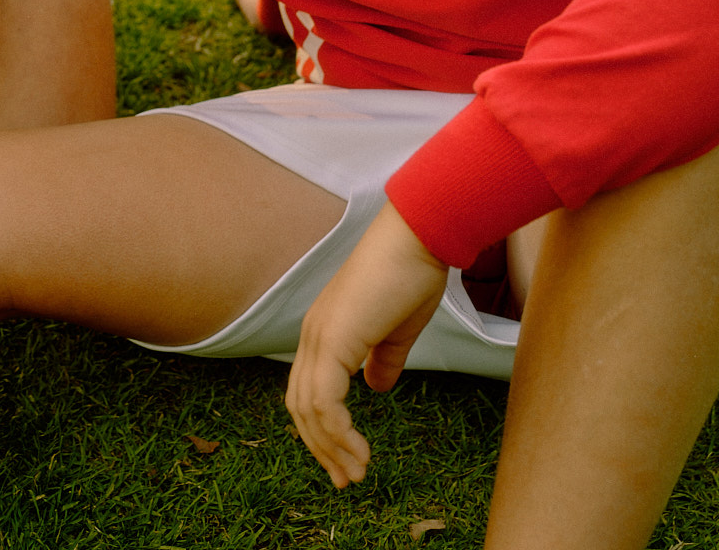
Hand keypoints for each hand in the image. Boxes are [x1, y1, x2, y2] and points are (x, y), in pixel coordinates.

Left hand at [285, 202, 448, 488]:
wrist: (417, 238)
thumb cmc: (411, 275)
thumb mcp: (396, 330)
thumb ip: (382, 359)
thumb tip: (375, 388)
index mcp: (324, 332)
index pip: (308, 391)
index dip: (322, 430)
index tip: (347, 461)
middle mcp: (312, 334)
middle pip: (300, 405)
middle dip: (322, 448)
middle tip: (348, 480)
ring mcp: (319, 335)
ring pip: (308, 408)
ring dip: (330, 447)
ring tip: (356, 473)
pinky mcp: (334, 338)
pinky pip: (324, 399)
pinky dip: (337, 431)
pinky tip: (359, 449)